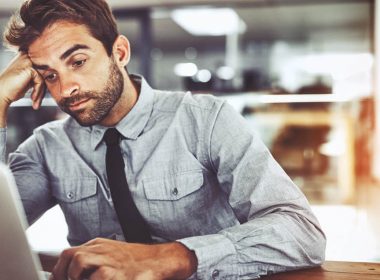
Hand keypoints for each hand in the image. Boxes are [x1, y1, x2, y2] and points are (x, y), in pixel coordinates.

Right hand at [0, 53, 44, 125]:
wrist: (0, 93)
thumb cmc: (13, 89)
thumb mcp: (29, 81)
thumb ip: (38, 76)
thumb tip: (53, 77)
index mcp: (26, 57)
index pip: (45, 69)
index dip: (45, 82)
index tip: (40, 96)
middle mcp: (27, 56)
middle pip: (46, 73)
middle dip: (43, 89)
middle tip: (37, 101)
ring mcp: (28, 61)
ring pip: (44, 78)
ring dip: (40, 93)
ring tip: (35, 101)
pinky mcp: (30, 68)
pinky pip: (41, 81)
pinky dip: (38, 92)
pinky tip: (32, 98)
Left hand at [49, 238, 196, 279]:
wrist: (162, 260)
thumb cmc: (137, 261)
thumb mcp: (113, 255)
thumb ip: (94, 261)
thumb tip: (73, 274)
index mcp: (100, 246)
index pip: (69, 254)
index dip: (59, 271)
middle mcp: (104, 251)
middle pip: (73, 255)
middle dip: (64, 274)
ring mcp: (112, 261)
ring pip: (81, 261)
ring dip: (78, 277)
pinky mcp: (120, 274)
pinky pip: (99, 277)